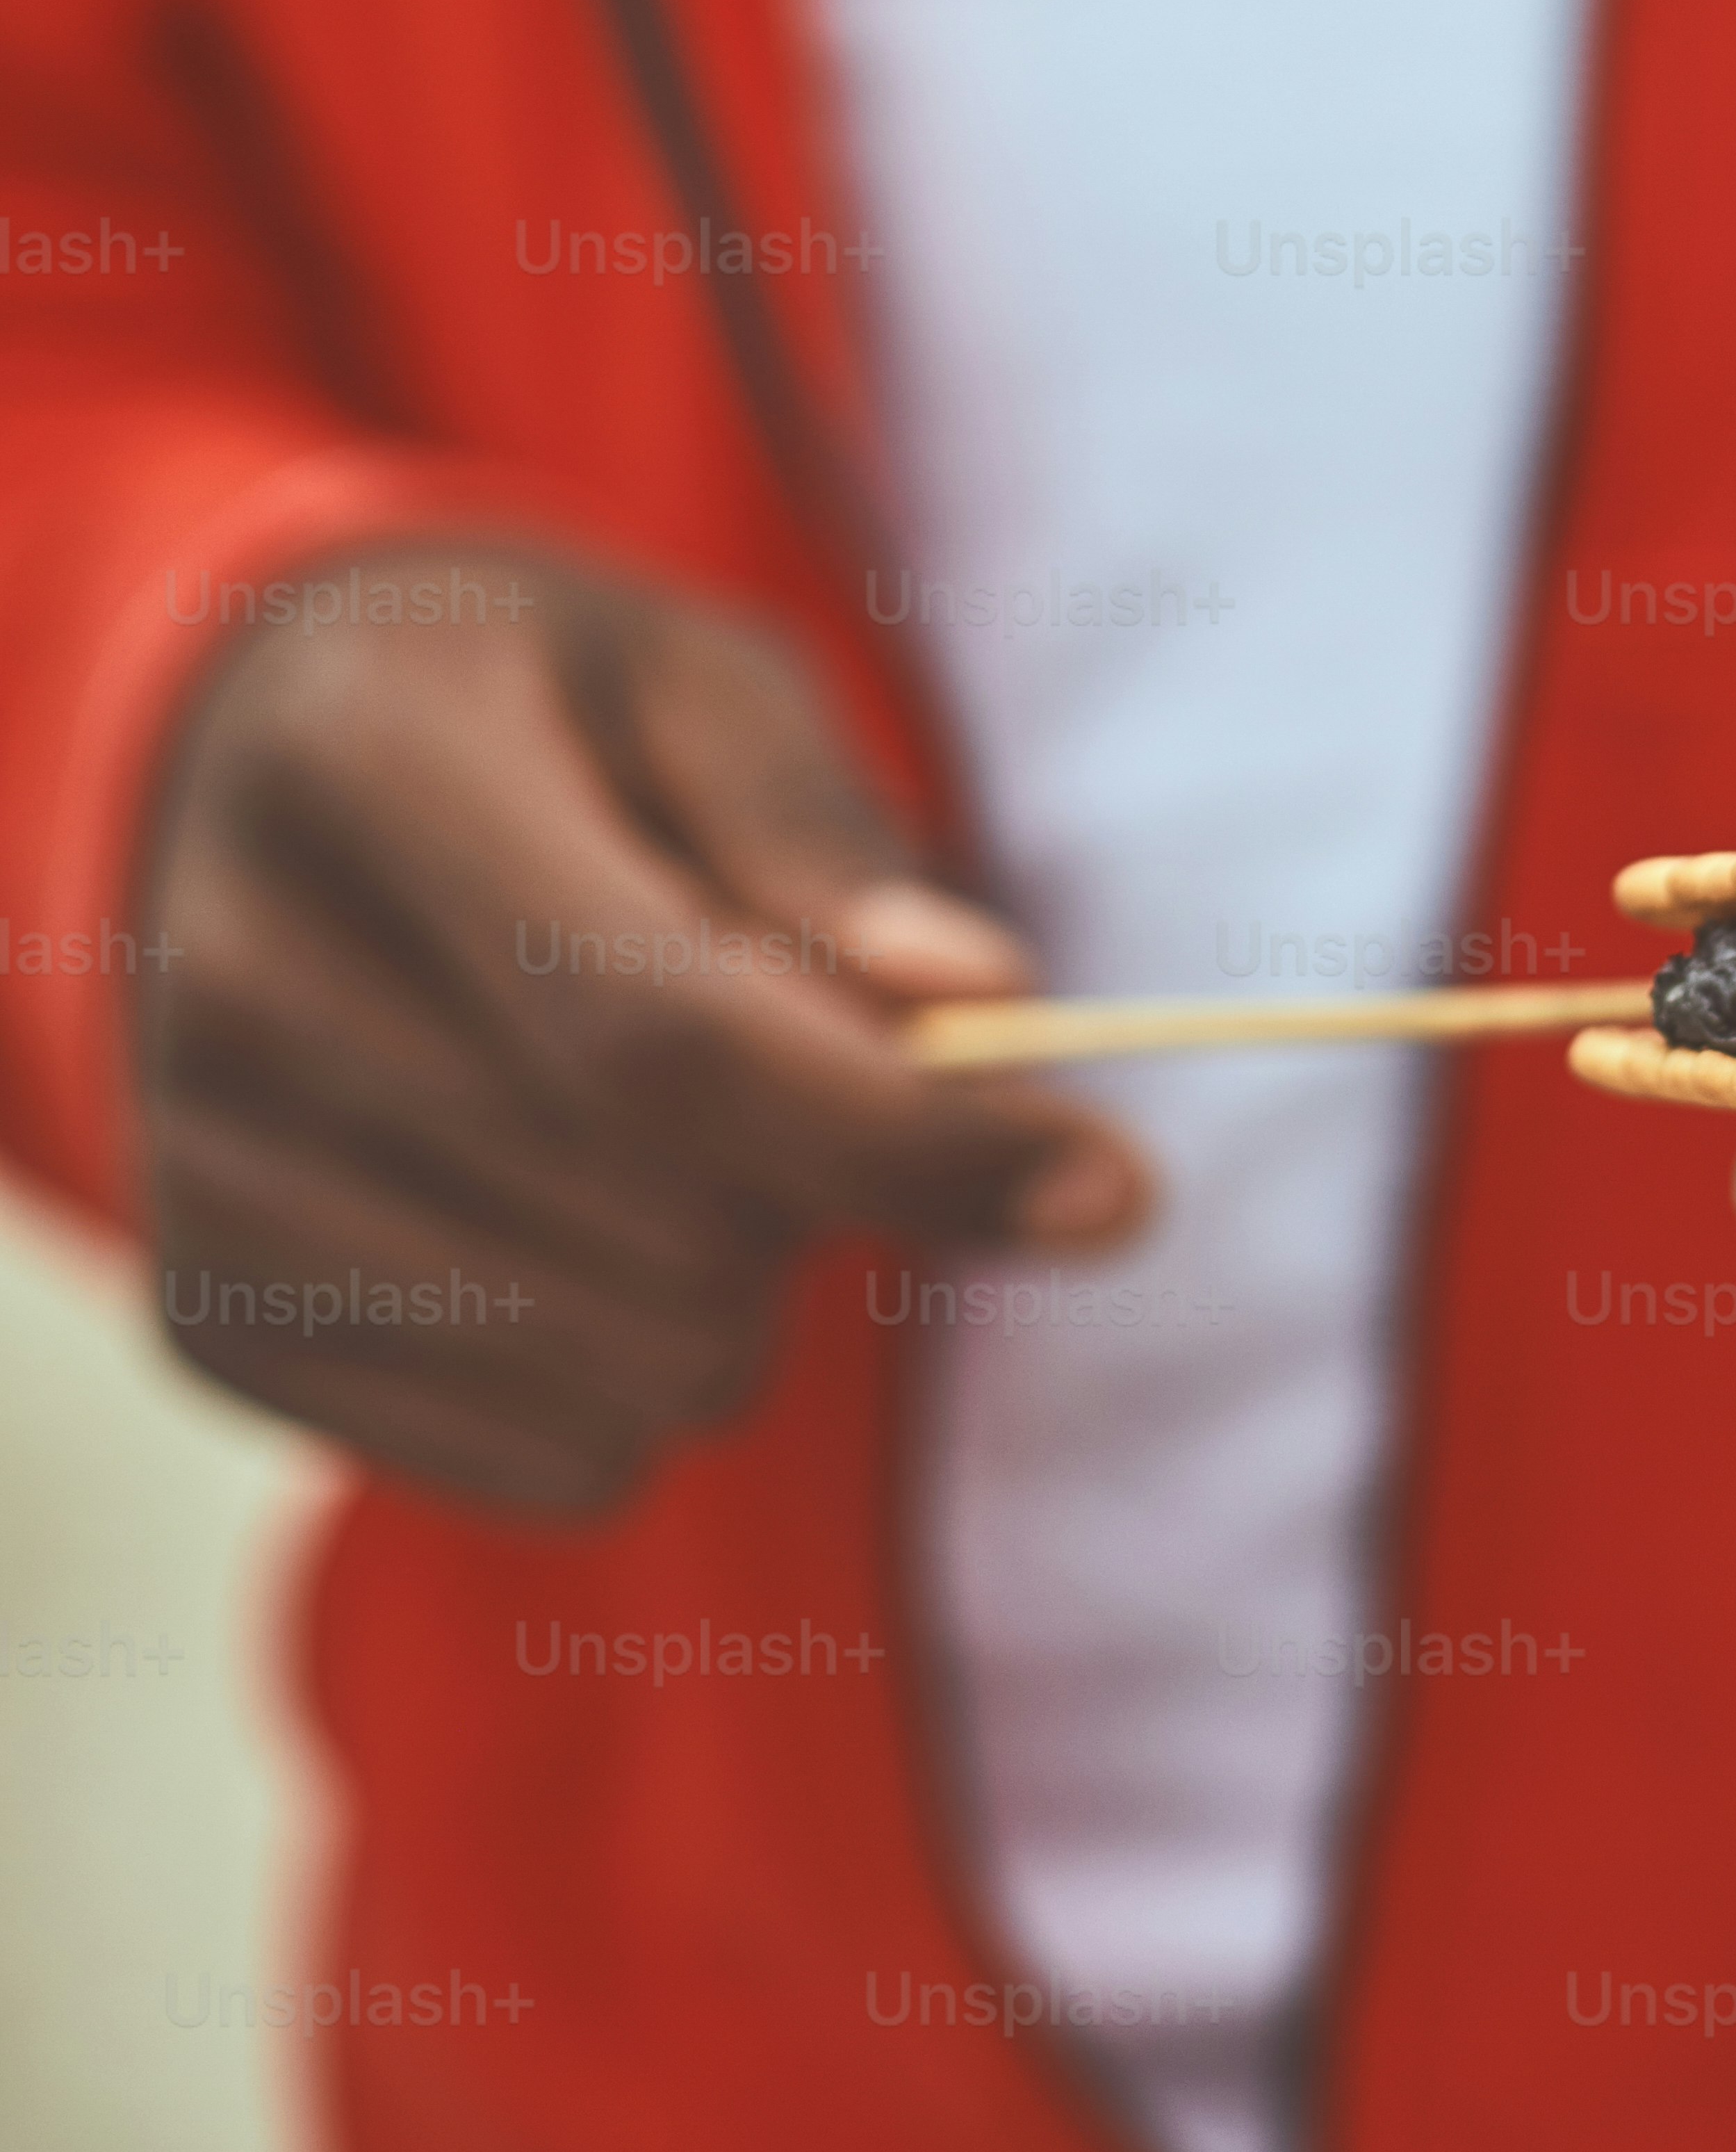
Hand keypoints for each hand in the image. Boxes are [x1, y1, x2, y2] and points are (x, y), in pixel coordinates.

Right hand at [138, 544, 1145, 1513]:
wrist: (273, 776)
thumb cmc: (546, 714)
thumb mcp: (697, 684)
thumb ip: (826, 842)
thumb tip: (973, 999)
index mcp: (368, 766)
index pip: (657, 1030)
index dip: (907, 1134)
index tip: (1117, 1186)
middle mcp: (240, 982)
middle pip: (667, 1226)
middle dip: (825, 1174)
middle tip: (786, 1046)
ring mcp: (202, 1176)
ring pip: (629, 1378)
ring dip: (742, 1289)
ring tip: (668, 1128)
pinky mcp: (214, 1327)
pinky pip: (554, 1467)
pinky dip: (639, 1379)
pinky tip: (576, 1221)